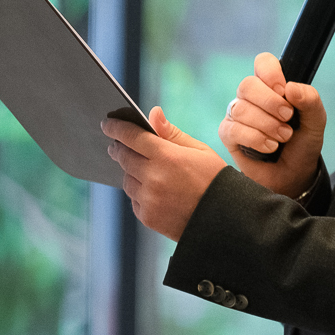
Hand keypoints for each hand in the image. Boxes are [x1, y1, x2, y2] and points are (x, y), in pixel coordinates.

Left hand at [102, 106, 227, 241]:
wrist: (227, 221)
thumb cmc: (215, 180)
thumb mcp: (199, 151)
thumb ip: (172, 133)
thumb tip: (152, 113)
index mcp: (168, 157)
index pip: (132, 137)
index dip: (116, 128)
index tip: (107, 124)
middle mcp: (154, 178)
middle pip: (124, 157)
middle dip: (119, 148)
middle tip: (117, 144)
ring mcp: (149, 199)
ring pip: (127, 179)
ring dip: (130, 171)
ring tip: (142, 169)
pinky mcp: (147, 217)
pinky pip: (134, 199)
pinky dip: (139, 192)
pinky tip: (153, 190)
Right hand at [217, 52, 326, 198]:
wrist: (294, 175)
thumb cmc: (302, 145)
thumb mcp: (315, 122)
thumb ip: (310, 101)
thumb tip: (291, 88)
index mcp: (271, 86)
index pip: (263, 62)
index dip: (270, 72)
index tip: (283, 90)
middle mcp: (250, 97)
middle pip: (247, 85)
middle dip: (270, 103)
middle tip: (287, 118)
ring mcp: (237, 115)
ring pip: (241, 109)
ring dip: (266, 125)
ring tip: (283, 138)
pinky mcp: (228, 134)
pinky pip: (233, 129)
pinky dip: (255, 139)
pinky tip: (269, 147)